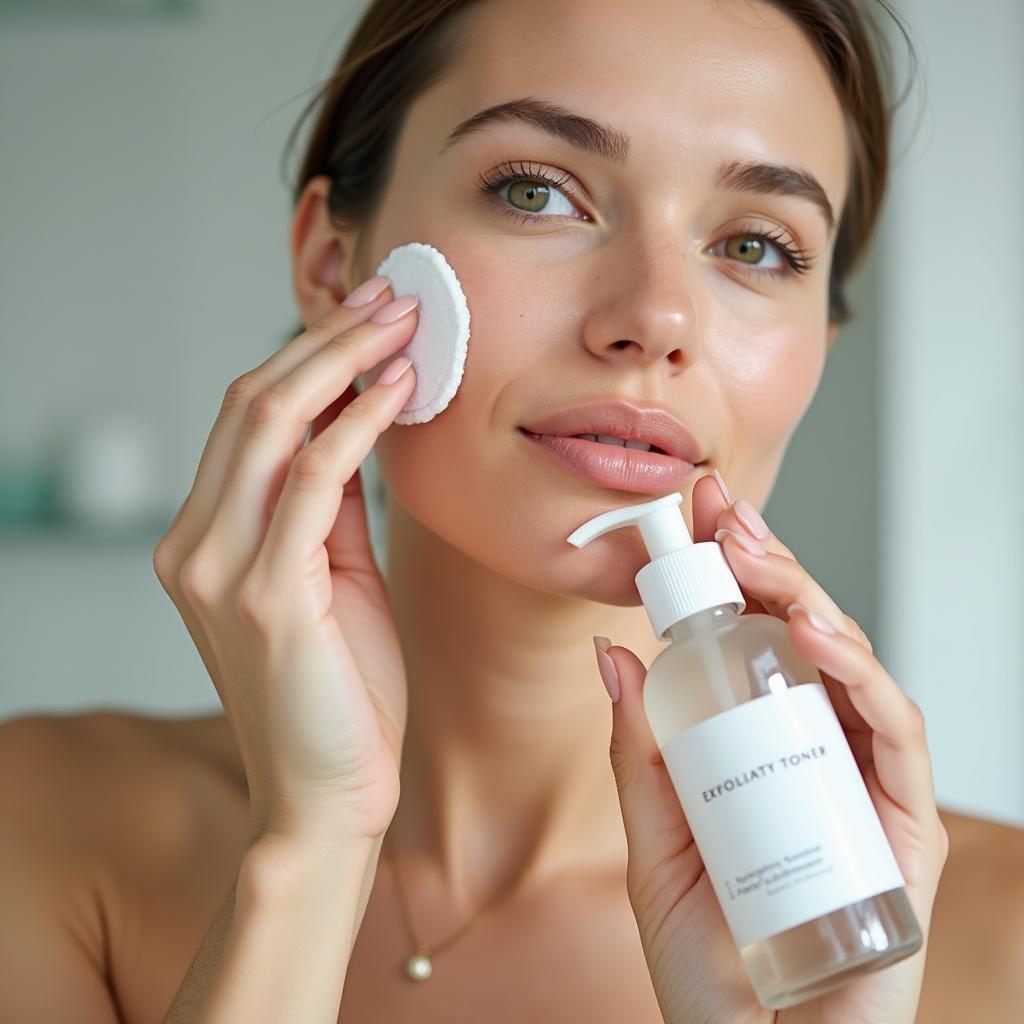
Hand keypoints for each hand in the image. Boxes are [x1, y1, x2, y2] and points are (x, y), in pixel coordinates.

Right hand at [152, 280, 418, 844]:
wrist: (329, 794)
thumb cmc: (339, 690)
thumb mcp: (332, 578)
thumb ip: (331, 507)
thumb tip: (359, 423)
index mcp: (203, 540)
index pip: (247, 420)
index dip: (308, 355)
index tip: (367, 315)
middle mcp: (195, 546)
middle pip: (253, 404)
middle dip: (327, 340)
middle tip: (392, 297)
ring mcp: (222, 570)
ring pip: (273, 425)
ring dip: (344, 361)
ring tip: (404, 323)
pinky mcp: (267, 597)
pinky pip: (315, 480)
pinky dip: (359, 423)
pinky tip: (401, 390)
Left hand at [595, 473, 948, 1023]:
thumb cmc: (710, 957)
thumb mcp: (654, 839)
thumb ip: (638, 751)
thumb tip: (609, 652)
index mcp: (764, 748)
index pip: (754, 642)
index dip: (730, 574)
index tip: (695, 515)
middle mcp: (819, 753)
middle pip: (803, 639)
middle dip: (767, 566)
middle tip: (722, 513)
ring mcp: (864, 784)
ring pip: (852, 667)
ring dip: (808, 599)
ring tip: (757, 555)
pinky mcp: (904, 826)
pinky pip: (896, 733)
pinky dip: (861, 676)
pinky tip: (815, 636)